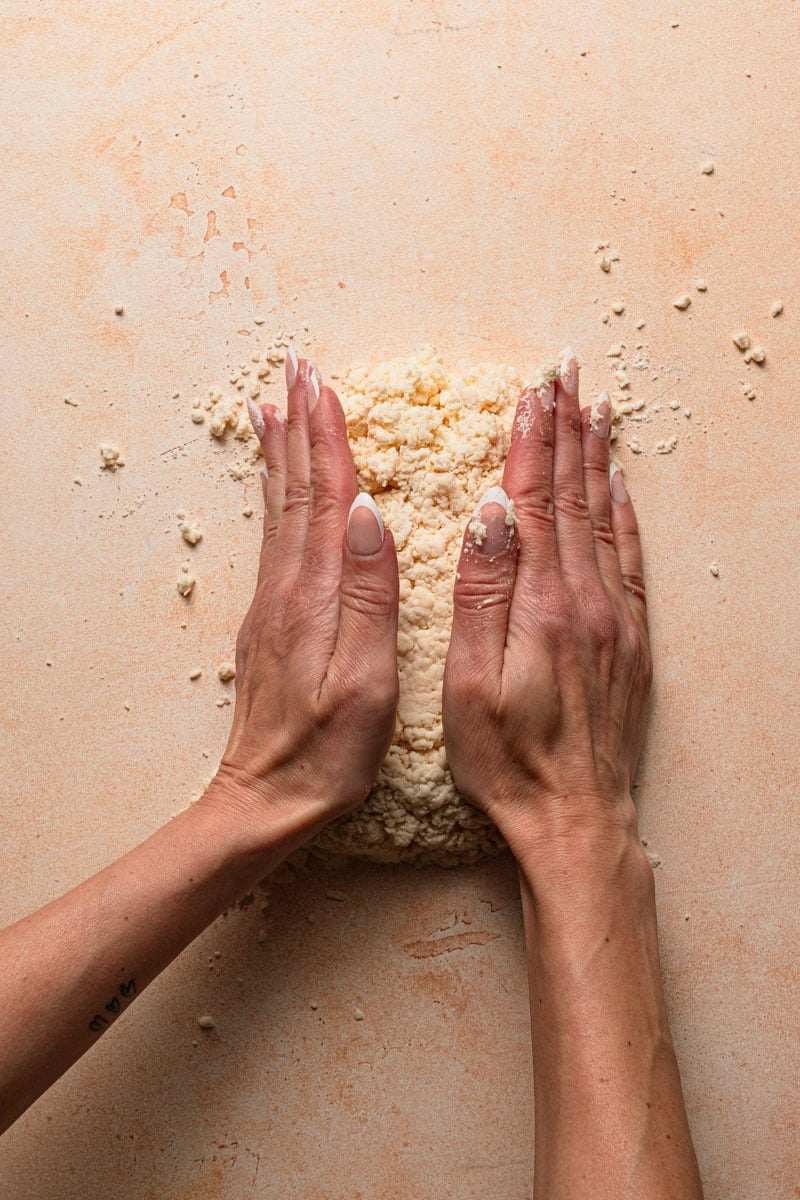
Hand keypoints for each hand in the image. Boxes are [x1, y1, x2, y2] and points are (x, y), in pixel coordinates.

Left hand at [213, 354, 399, 841]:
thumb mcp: (367, 682)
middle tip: (298, 369)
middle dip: (300, 424)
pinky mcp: (271, 618)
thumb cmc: (327, 751)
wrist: (266, 797)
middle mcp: (288, 587)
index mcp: (317, 595)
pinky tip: (274, 480)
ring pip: (279, 506)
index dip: (327, 437)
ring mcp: (274, 601)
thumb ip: (371, 596)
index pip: (326, 497)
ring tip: (277, 403)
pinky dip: (274, 494)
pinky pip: (273, 535)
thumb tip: (371, 513)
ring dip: (283, 451)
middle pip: (295, 489)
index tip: (326, 384)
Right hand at [442, 349, 652, 869]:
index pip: (534, 502)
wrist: (577, 817)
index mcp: (543, 604)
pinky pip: (631, 559)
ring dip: (597, 458)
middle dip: (568, 429)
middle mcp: (588, 599)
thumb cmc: (509, 759)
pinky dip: (624, 514)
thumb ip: (481, 591)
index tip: (530, 392)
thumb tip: (490, 509)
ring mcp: (617, 618)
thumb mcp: (470, 682)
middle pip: (574, 496)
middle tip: (566, 374)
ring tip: (595, 407)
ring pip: (604, 518)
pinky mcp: (632, 640)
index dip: (531, 442)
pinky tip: (619, 487)